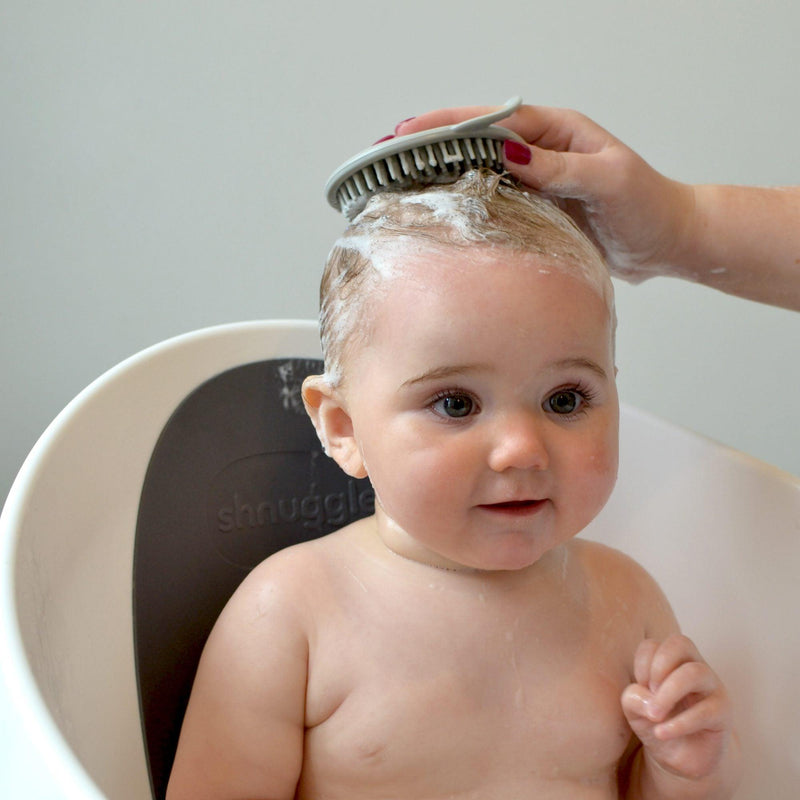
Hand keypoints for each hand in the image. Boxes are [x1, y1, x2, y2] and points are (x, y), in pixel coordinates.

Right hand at [398, 104, 695, 284]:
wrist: (667, 241)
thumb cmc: (647, 207)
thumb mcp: (607, 180)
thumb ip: (559, 168)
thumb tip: (509, 153)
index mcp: (558, 131)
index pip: (493, 120)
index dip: (448, 124)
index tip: (409, 131)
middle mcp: (542, 152)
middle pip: (477, 141)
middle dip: (433, 144)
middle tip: (389, 155)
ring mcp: (537, 182)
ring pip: (480, 172)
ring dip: (443, 174)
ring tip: (401, 181)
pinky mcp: (538, 211)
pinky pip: (494, 202)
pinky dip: (466, 204)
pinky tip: (442, 214)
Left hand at [621, 635, 734, 781]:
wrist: (681, 758)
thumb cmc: (657, 722)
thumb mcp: (635, 709)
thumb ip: (632, 696)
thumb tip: (648, 697)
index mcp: (671, 660)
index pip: (655, 644)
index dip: (642, 663)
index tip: (640, 686)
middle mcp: (694, 666)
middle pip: (680, 643)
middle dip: (658, 667)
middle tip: (649, 693)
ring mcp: (712, 687)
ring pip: (695, 672)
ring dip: (668, 693)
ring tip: (654, 715)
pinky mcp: (723, 713)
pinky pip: (705, 711)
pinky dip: (679, 723)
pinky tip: (661, 733)